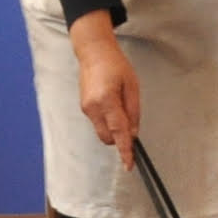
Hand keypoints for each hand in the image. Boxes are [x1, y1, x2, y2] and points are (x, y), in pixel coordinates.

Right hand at [70, 12, 141, 157]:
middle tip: (130, 117)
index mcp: (106, 100)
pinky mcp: (84, 108)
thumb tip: (133, 133)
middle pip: (108, 137)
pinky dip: (108, 121)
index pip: (118, 132)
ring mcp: (86, 109)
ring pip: (103, 131)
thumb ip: (133, 111)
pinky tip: (112, 103)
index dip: (124, 150)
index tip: (129, 164)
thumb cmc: (115, 65)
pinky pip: (99, 123)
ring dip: (114, 128)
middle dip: (120, 136)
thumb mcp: (132, 86)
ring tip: (120, 104)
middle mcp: (93, 108)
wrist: (93, 53)